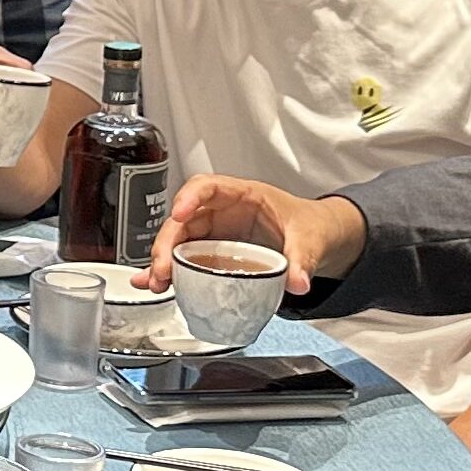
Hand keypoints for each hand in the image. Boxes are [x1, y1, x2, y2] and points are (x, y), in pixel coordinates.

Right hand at [149, 177, 363, 289]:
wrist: (315, 237)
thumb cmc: (307, 224)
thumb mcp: (309, 238)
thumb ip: (303, 259)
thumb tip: (298, 282)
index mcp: (243, 196)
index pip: (208, 186)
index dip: (190, 197)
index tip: (179, 213)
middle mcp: (222, 211)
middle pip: (184, 219)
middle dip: (168, 242)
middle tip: (164, 268)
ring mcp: (214, 233)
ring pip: (178, 240)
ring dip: (163, 261)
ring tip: (158, 283)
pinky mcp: (211, 253)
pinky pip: (184, 259)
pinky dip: (168, 271)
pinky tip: (155, 284)